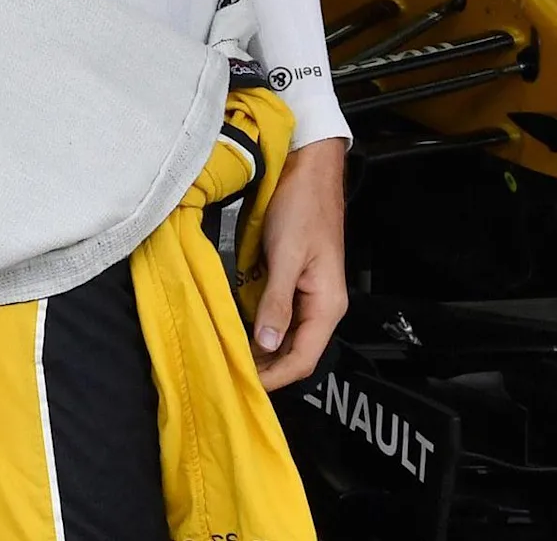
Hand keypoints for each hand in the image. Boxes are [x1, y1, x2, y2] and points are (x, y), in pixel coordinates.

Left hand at [252, 139, 347, 389]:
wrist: (307, 169)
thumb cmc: (301, 208)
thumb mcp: (286, 255)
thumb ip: (277, 300)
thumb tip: (267, 344)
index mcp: (327, 304)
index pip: (304, 358)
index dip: (276, 377)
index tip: (246, 387)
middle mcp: (321, 305)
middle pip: (295, 352)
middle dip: (266, 368)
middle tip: (229, 375)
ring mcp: (308, 294)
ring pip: (285, 336)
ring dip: (260, 350)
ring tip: (228, 358)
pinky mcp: (293, 281)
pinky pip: (278, 315)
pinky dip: (259, 327)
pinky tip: (237, 330)